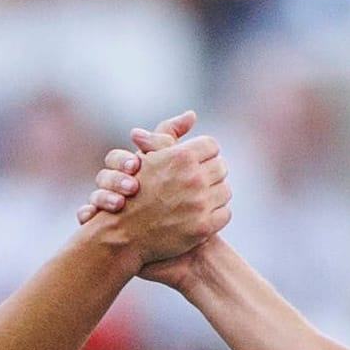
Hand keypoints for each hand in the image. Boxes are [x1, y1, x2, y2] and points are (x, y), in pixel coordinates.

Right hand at [80, 111, 229, 268]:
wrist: (123, 234)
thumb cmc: (134, 191)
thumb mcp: (147, 156)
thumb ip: (168, 132)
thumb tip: (192, 114)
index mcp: (181, 156)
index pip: (211, 146)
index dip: (202, 154)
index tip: (193, 164)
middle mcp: (193, 178)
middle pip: (221, 167)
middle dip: (209, 174)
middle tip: (196, 183)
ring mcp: (199, 204)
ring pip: (225, 191)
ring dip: (214, 194)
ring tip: (197, 199)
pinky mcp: (203, 227)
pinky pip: (225, 214)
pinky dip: (215, 215)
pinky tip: (199, 216)